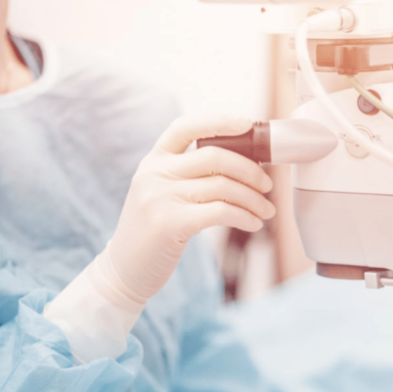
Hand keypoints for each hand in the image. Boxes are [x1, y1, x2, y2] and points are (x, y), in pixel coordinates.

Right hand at [104, 114, 275, 302]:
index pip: (186, 127)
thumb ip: (188, 175)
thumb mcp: (160, 193)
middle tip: (267, 186)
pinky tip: (253, 224)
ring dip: (253, 199)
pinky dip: (245, 217)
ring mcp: (160, 197)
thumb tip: (242, 165)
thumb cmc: (153, 232)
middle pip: (215, 156)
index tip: (248, 124)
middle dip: (251, 170)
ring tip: (266, 211)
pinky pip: (221, 212)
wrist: (125, 270)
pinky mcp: (171, 223)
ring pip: (223, 186)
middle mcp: (154, 173)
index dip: (219, 121)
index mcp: (153, 160)